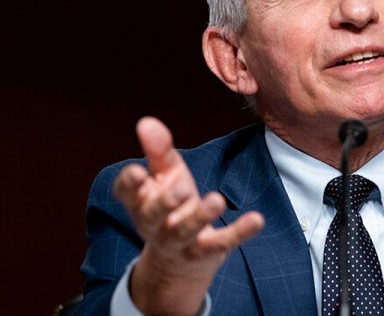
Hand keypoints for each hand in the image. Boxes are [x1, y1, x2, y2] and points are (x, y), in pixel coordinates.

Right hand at [113, 116, 263, 315]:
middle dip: (166, 202)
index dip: (130, 183)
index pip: (127, 193)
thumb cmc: (172, 204)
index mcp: (141, 201)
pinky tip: (256, 219)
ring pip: (185, 231)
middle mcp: (154, 224)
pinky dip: (239, 232)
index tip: (138, 172)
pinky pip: (222, 243)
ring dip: (201, 216)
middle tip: (182, 188)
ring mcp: (179, 242)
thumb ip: (158, 151)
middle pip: (153, 215)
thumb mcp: (166, 176)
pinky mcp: (205, 252)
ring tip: (217, 200)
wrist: (179, 260)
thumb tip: (146, 121)